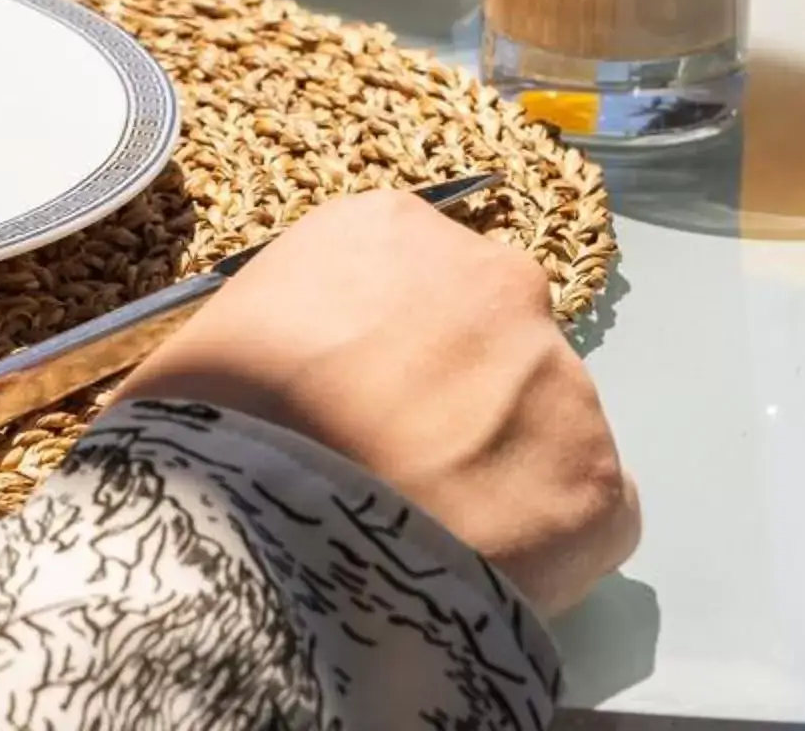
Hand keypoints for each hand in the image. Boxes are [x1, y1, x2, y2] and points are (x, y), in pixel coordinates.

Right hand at [117, 186, 637, 615]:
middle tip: (398, 470)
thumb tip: (287, 388)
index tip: (358, 403)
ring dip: (497, 471)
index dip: (389, 351)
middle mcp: (494, 279)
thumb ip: (283, 339)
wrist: (260, 525)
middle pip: (490, 344)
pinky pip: (584, 516)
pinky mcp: (598, 481)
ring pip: (538, 427)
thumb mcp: (217, 339)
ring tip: (429, 538)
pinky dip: (544, 548)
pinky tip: (478, 576)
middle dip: (457, 399)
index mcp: (388, 230)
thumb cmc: (206, 422)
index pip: (414, 282)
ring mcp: (559, 378)